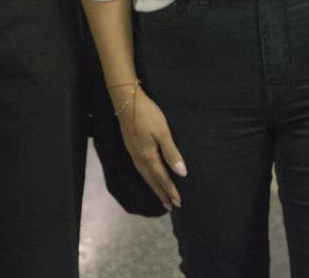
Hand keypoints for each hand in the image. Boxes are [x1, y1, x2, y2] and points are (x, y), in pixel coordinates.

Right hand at [114, 86, 186, 210]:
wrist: (126, 101)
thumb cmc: (148, 115)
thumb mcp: (163, 132)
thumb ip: (171, 152)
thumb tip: (182, 173)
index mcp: (148, 156)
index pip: (162, 178)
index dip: (170, 190)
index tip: (178, 203)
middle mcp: (139, 158)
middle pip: (152, 180)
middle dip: (161, 193)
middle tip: (170, 206)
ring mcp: (133, 152)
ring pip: (145, 175)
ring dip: (154, 186)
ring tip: (161, 195)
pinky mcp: (131, 146)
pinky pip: (140, 168)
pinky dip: (147, 177)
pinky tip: (149, 175)